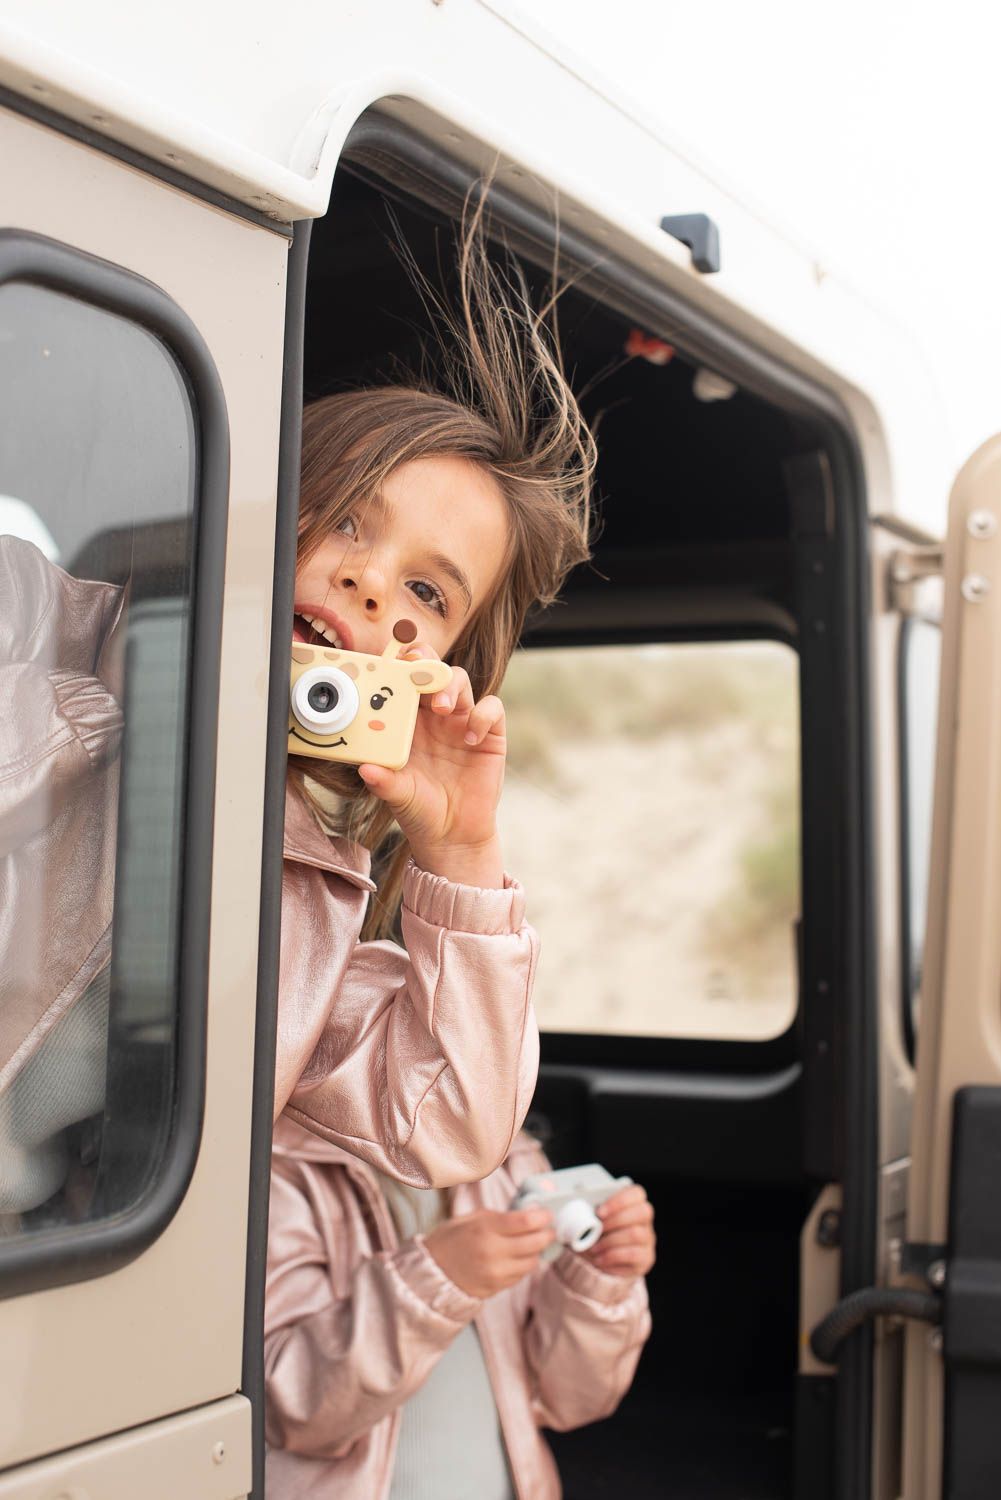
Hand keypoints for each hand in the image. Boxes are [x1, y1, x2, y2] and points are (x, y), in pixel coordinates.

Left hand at [357, 643, 505, 886]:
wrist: (452, 836)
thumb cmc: (419, 810)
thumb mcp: (397, 795)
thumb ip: (384, 781)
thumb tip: (365, 769)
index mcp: (407, 722)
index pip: (402, 682)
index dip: (398, 666)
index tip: (389, 662)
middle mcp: (435, 716)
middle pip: (433, 670)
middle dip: (425, 662)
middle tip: (417, 669)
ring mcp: (463, 722)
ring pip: (461, 681)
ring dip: (450, 686)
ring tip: (441, 708)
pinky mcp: (490, 735)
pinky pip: (492, 708)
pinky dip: (482, 715)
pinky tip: (470, 737)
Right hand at [424, 1208, 554, 1299]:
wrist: (431, 1272)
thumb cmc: (450, 1240)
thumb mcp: (471, 1218)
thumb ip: (499, 1217)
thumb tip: (527, 1214)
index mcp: (485, 1228)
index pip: (525, 1221)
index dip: (542, 1217)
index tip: (547, 1214)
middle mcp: (493, 1252)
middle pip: (534, 1242)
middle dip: (547, 1234)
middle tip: (549, 1229)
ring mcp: (496, 1273)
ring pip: (531, 1262)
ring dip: (536, 1252)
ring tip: (534, 1243)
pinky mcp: (497, 1288)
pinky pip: (521, 1276)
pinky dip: (524, 1265)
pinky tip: (519, 1257)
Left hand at [582, 1185, 655, 1278]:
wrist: (601, 1260)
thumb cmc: (597, 1234)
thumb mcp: (592, 1221)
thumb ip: (590, 1212)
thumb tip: (580, 1211)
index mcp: (634, 1204)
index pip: (636, 1193)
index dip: (618, 1200)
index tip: (599, 1212)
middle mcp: (645, 1220)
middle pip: (642, 1211)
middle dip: (615, 1220)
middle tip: (597, 1229)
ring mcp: (648, 1239)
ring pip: (636, 1234)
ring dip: (610, 1241)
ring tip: (594, 1247)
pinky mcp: (646, 1258)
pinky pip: (633, 1255)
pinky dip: (612, 1256)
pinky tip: (599, 1259)